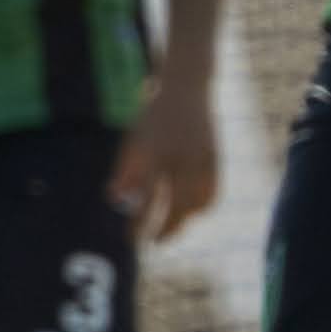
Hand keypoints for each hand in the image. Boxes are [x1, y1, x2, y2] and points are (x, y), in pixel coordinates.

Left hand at [112, 87, 220, 244]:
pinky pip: (212, 191)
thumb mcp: (132, 141)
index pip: (144, 200)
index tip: (132, 240)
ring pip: (197, 204)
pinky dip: (203, 205)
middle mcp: (178, 160)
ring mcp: (200, 159)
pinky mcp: (215, 158)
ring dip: (185, 219)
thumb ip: (125, 171)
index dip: (138, 224)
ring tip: (173, 225)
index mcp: (153, 156)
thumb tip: (115, 200)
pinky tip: (192, 211)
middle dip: (166, 230)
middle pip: (175, 208)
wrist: (185, 88)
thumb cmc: (152, 117)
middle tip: (156, 243)